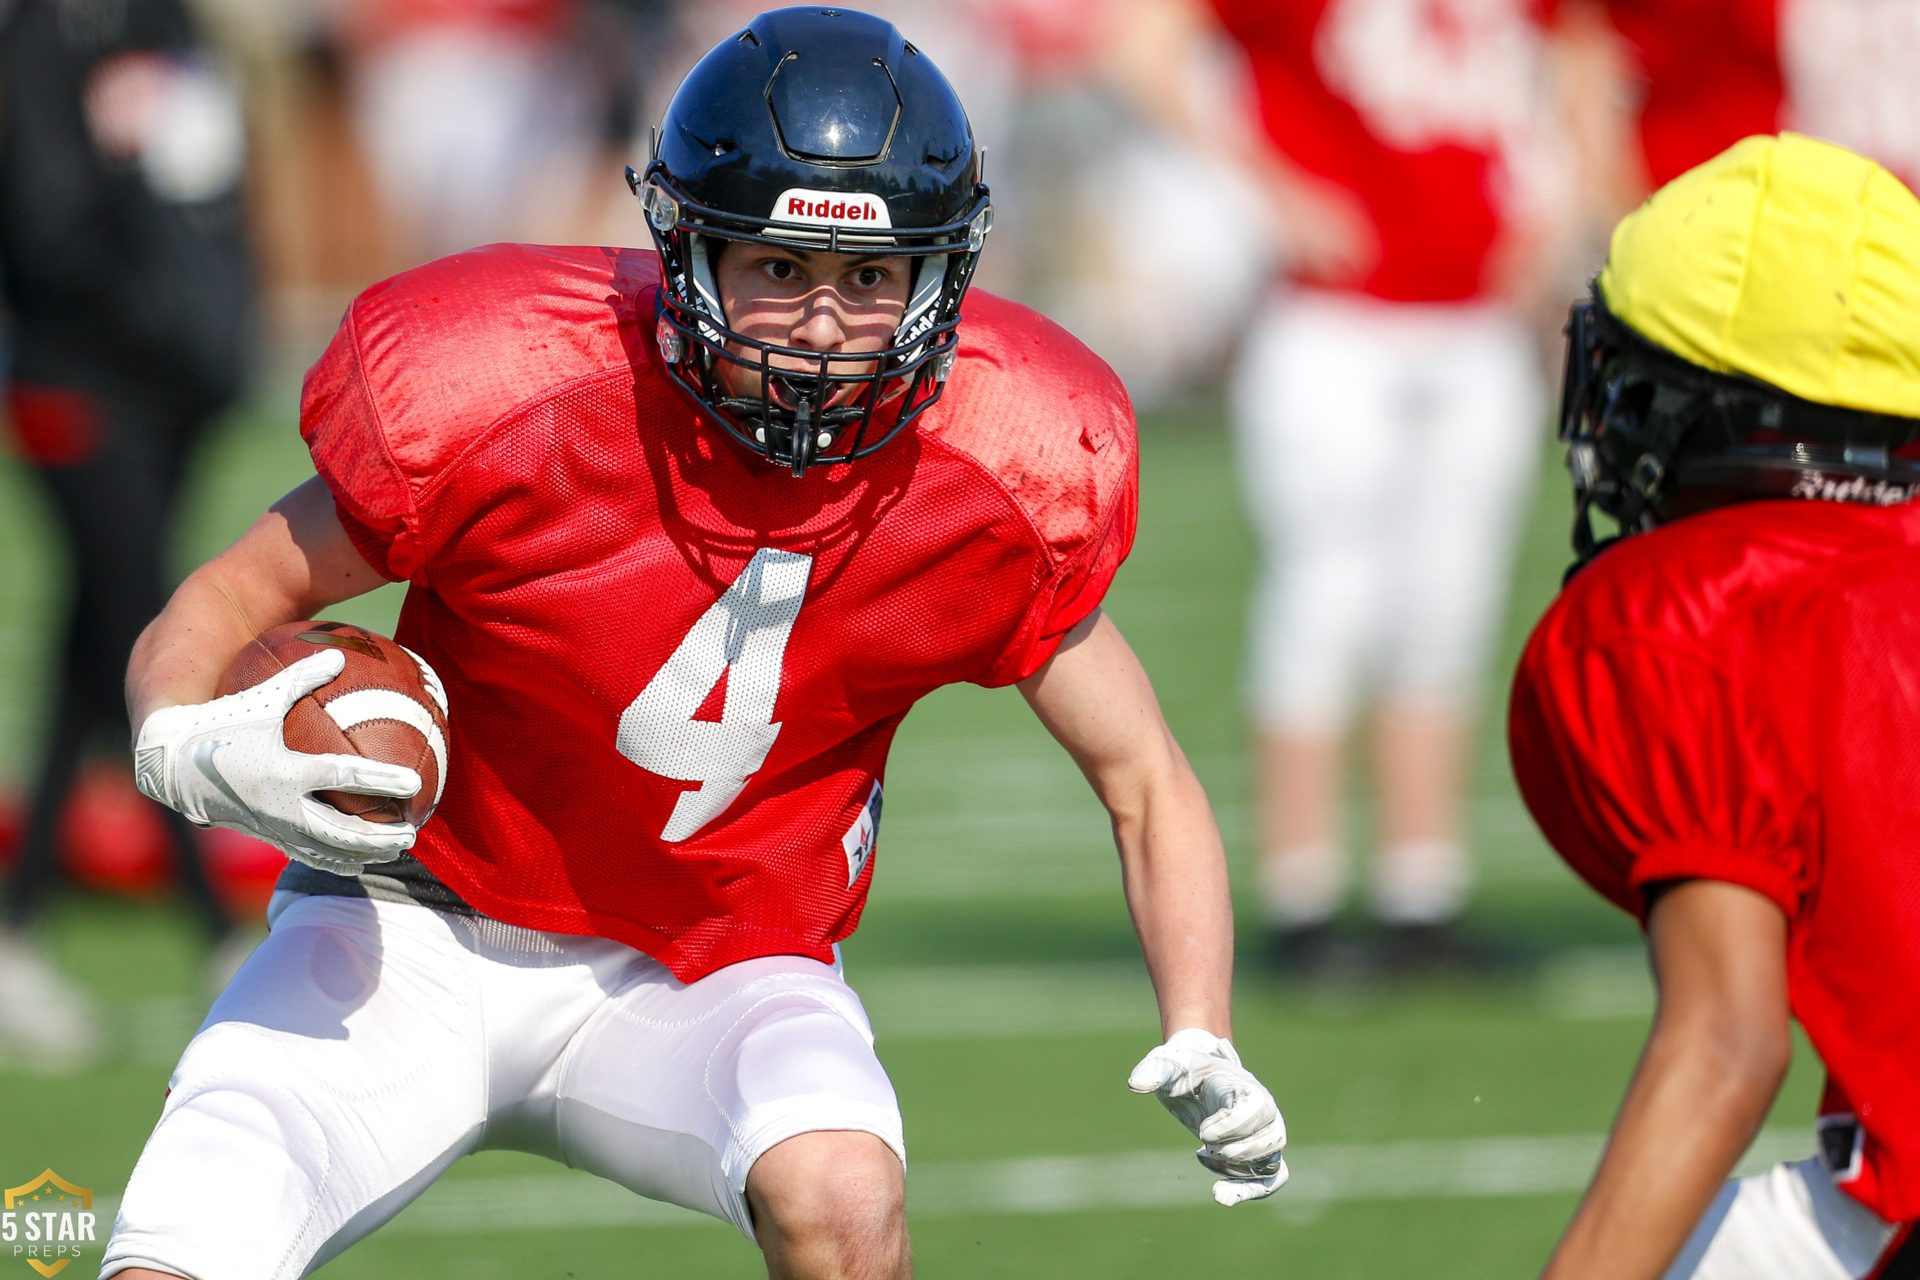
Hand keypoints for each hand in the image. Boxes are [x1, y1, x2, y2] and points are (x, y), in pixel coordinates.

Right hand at [133, 648, 421, 875]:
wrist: (170, 763)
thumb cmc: (220, 723)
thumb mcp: (262, 697)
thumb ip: (302, 676)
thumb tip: (340, 653)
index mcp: (283, 769)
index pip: (343, 776)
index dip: (381, 781)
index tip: (414, 785)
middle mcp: (279, 804)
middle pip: (341, 829)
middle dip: (379, 835)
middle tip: (412, 832)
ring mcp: (270, 825)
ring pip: (324, 849)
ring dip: (362, 853)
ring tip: (394, 851)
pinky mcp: (262, 835)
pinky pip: (302, 854)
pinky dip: (331, 860)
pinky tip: (356, 863)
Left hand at [1129, 1027, 1288, 1205]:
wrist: (1194, 1076)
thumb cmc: (1184, 1068)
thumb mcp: (1168, 1063)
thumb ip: (1154, 1070)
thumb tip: (1136, 1085)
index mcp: (1245, 1086)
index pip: (1258, 1108)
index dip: (1233, 1126)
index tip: (1202, 1133)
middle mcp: (1263, 1111)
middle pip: (1272, 1138)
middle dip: (1236, 1152)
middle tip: (1204, 1146)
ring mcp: (1264, 1134)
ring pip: (1272, 1162)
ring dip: (1240, 1174)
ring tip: (1203, 1159)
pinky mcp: (1258, 1154)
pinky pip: (1270, 1180)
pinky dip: (1249, 1191)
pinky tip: (1220, 1194)